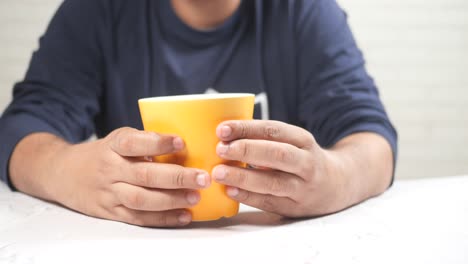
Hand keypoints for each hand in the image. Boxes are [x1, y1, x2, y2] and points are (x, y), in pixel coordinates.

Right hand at [12, 127, 210, 226]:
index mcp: (112, 146)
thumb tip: (187, 147)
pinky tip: (183, 215)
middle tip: (203, 177)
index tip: (180, 142)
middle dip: (177, 177)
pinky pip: (138, 217)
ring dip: (172, 200)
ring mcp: (109, 193)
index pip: (133, 142)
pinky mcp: (110, 212)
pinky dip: (163, 218)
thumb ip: (144, 143)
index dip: (157, 143)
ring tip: (195, 197)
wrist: (62, 173)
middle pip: (144, 175)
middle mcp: (110, 169)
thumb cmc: (102, 154)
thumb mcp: (117, 140)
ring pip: (142, 199)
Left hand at [212, 120, 345, 217]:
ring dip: (243, 177)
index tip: (222, 129)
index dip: (247, 128)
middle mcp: (306, 162)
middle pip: (276, 154)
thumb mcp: (293, 143)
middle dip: (246, 150)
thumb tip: (225, 136)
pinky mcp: (295, 208)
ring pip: (272, 181)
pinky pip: (269, 202)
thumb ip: (266, 139)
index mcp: (303, 140)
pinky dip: (248, 197)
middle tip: (220, 149)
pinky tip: (230, 191)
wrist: (336, 186)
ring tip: (219, 173)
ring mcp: (303, 187)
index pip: (273, 130)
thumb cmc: (302, 160)